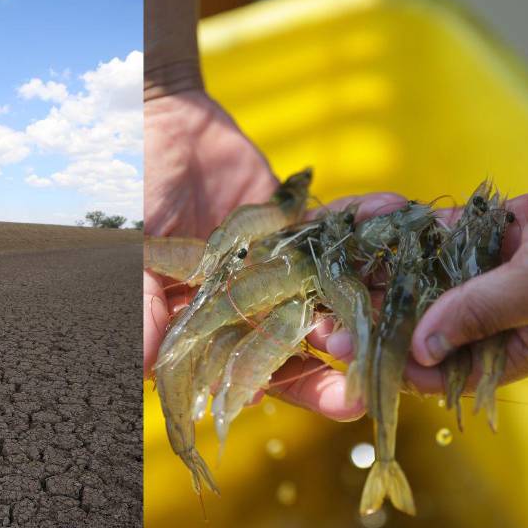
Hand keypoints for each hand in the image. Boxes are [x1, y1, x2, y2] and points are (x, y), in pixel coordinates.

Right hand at [144, 93, 401, 419]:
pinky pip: (331, 242)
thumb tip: (146, 365)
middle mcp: (245, 304)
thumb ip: (144, 305)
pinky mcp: (296, 230)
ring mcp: (275, 268)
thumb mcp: (138, 250)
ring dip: (355, 313)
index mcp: (205, 320)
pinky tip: (390, 231)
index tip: (330, 402)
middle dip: (330, 371)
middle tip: (367, 389)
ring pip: (321, 302)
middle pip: (292, 350)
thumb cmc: (143, 190)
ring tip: (387, 320)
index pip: (245, 371)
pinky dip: (360, 238)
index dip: (283, 390)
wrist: (171, 125)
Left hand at [313, 195, 527, 395]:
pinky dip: (391, 229)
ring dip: (369, 274)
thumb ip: (479, 313)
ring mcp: (470, 275)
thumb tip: (420, 349)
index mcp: (499, 351)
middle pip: (410, 326)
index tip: (344, 352)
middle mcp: (476, 318)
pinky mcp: (470, 236)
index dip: (386, 364)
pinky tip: (354, 228)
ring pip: (408, 280)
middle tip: (319, 314)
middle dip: (364, 320)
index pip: (432, 372)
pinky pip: (423, 236)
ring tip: (325, 271)